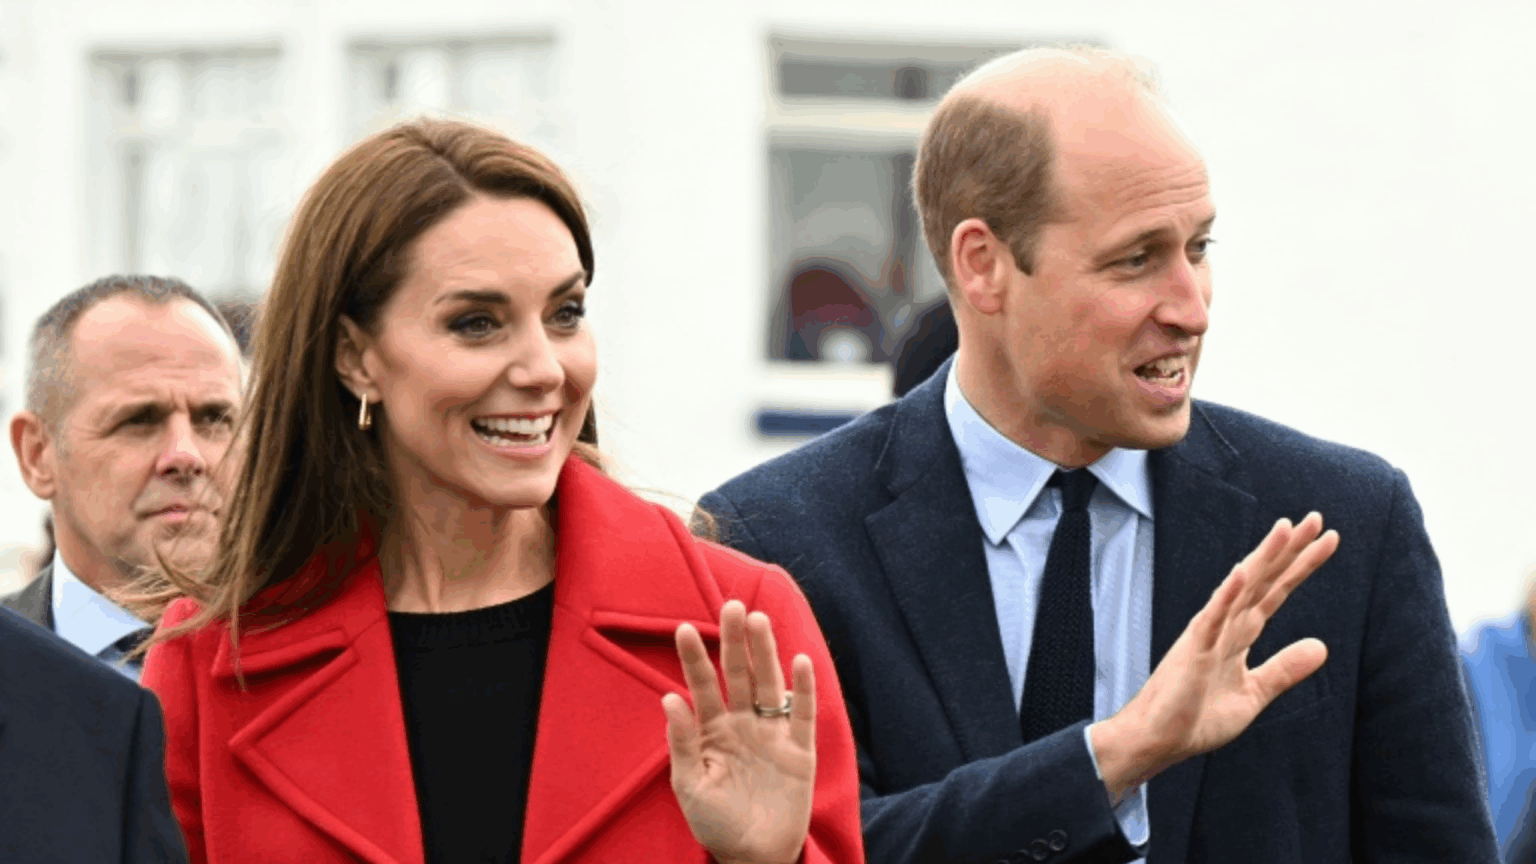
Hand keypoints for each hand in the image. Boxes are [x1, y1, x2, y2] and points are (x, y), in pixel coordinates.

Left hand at [663, 600, 815, 863]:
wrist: (753, 857)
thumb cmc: (716, 823)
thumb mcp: (689, 785)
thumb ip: (681, 742)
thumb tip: (668, 697)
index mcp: (713, 730)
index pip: (703, 685)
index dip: (694, 658)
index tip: (683, 628)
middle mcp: (744, 724)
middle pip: (740, 674)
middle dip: (734, 641)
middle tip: (731, 606)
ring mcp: (772, 735)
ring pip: (770, 685)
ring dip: (765, 653)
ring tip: (758, 622)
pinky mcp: (799, 751)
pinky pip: (803, 715)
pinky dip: (803, 689)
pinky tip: (799, 661)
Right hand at [1092, 513, 1338, 801]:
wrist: (1159, 740)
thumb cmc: (1197, 717)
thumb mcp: (1253, 694)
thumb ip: (1284, 669)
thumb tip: (1322, 647)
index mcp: (1239, 633)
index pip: (1276, 591)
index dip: (1301, 566)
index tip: (1328, 540)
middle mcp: (1225, 624)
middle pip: (1264, 580)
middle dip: (1290, 550)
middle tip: (1317, 518)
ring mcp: (1208, 634)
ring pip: (1242, 589)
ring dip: (1264, 558)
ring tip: (1287, 529)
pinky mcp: (1193, 650)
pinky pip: (1213, 618)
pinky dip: (1227, 595)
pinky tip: (1242, 572)